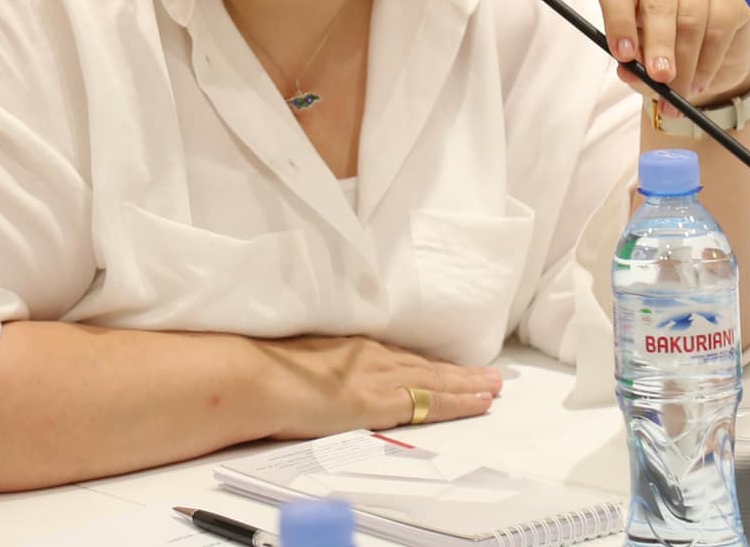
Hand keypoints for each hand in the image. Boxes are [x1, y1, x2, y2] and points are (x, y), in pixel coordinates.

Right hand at [252, 335, 501, 439]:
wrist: (255, 377)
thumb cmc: (263, 370)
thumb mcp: (296, 360)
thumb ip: (318, 367)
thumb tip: (317, 377)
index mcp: (350, 347)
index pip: (400, 357)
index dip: (427, 363)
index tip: (447, 366)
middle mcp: (371, 356)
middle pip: (425, 365)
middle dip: (459, 372)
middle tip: (490, 376)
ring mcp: (379, 376)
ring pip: (436, 380)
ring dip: (469, 385)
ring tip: (495, 388)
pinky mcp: (380, 401)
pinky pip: (432, 401)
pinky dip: (460, 402)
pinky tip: (479, 403)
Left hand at [597, 0, 749, 108]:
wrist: (708, 67)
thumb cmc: (664, 59)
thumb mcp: (643, 68)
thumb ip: (634, 69)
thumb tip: (628, 72)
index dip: (618, 21)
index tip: (623, 55)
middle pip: (658, 5)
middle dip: (659, 46)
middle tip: (660, 78)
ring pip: (692, 19)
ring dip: (686, 63)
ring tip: (681, 94)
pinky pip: (720, 27)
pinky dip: (709, 61)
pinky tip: (700, 82)